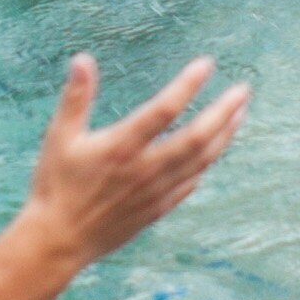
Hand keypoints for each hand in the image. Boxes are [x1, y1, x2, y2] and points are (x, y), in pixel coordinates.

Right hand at [19, 53, 248, 267]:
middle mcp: (146, 169)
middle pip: (196, 138)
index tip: (207, 64)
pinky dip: (205, 165)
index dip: (187, 85)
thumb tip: (83, 59)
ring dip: (224, 136)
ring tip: (240, 114)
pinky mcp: (157, 209)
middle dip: (223, 112)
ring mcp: (156, 192)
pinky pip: (190, 184)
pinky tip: (214, 153)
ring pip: (201, 161)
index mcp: (122, 146)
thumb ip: (76, 97)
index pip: (164, 110)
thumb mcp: (60, 136)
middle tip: (243, 91)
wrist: (59, 240)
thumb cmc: (56, 185)